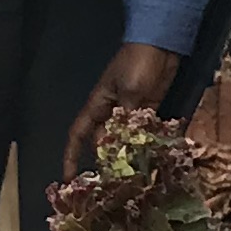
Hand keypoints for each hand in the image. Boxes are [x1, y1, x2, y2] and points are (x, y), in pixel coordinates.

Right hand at [66, 41, 180, 176]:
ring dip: (130, 156)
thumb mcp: (130, 90)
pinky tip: (155, 159)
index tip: (68, 178)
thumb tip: (123, 146)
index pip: (78, 135)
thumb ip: (127, 118)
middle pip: (104, 142)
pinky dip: (148, 143)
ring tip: (134, 179)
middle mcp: (112, 111)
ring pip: (125, 140)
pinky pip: (145, 132)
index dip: (71, 156)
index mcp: (98, 105)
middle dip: (106, 162)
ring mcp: (131, 111)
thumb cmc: (138, 62)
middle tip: (112, 187)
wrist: (162, 43)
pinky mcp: (150, 109)